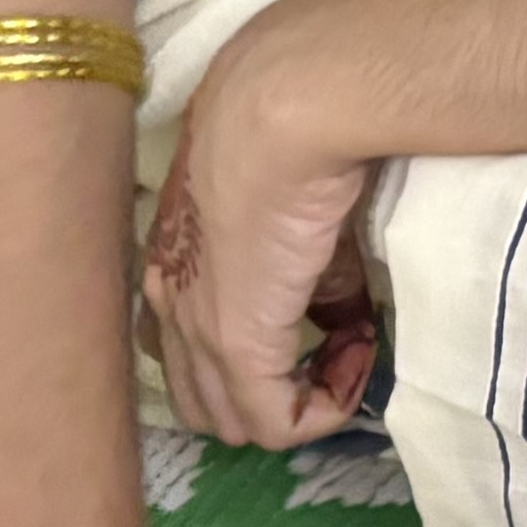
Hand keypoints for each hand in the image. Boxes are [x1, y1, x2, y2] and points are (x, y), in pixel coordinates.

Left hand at [141, 4, 389, 445]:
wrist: (290, 104)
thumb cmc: (295, 126)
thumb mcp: (296, 212)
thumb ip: (315, 275)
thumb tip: (348, 317)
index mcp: (172, 259)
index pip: (182, 349)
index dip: (251, 358)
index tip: (321, 321)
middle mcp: (168, 299)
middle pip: (203, 400)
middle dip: (270, 396)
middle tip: (335, 351)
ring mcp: (195, 326)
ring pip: (231, 420)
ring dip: (297, 403)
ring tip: (350, 350)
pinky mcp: (237, 344)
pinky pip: (276, 422)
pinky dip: (325, 406)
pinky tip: (359, 355)